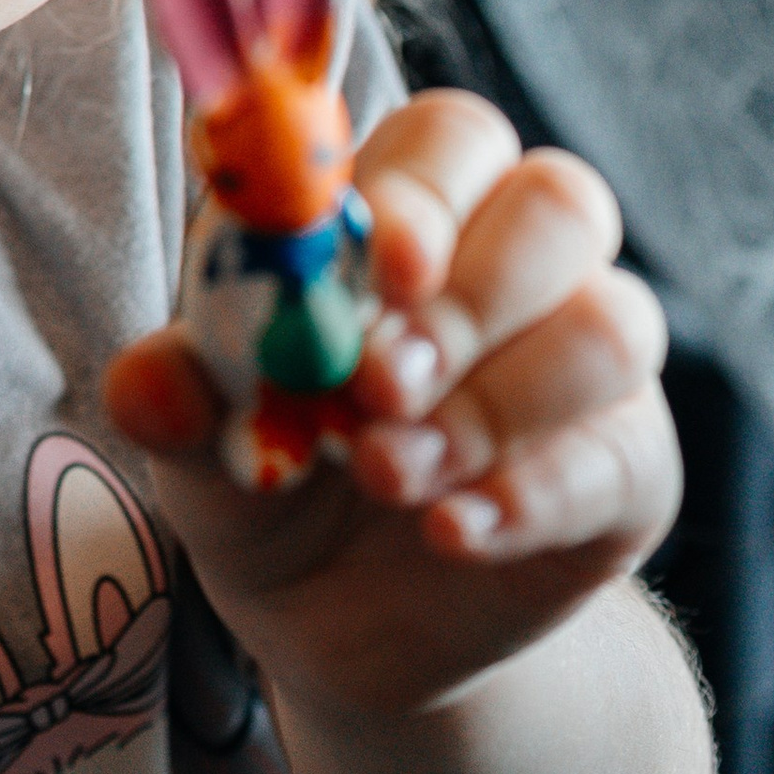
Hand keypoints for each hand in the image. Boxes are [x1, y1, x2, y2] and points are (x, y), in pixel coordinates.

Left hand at [104, 92, 676, 726]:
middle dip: (468, 299)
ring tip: (389, 474)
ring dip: (494, 404)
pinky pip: (623, 453)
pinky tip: (452, 532)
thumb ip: (181, 404)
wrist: (342, 634)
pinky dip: (532, 493)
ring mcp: (586, 365)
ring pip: (610, 324)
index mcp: (407, 217)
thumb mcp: (203, 452)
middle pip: (559, 205)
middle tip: (377, 388)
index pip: (451, 138)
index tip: (383, 266)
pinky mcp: (630, 468)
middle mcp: (515, 266)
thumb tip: (144, 384)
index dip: (425, 191)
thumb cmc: (269, 491)